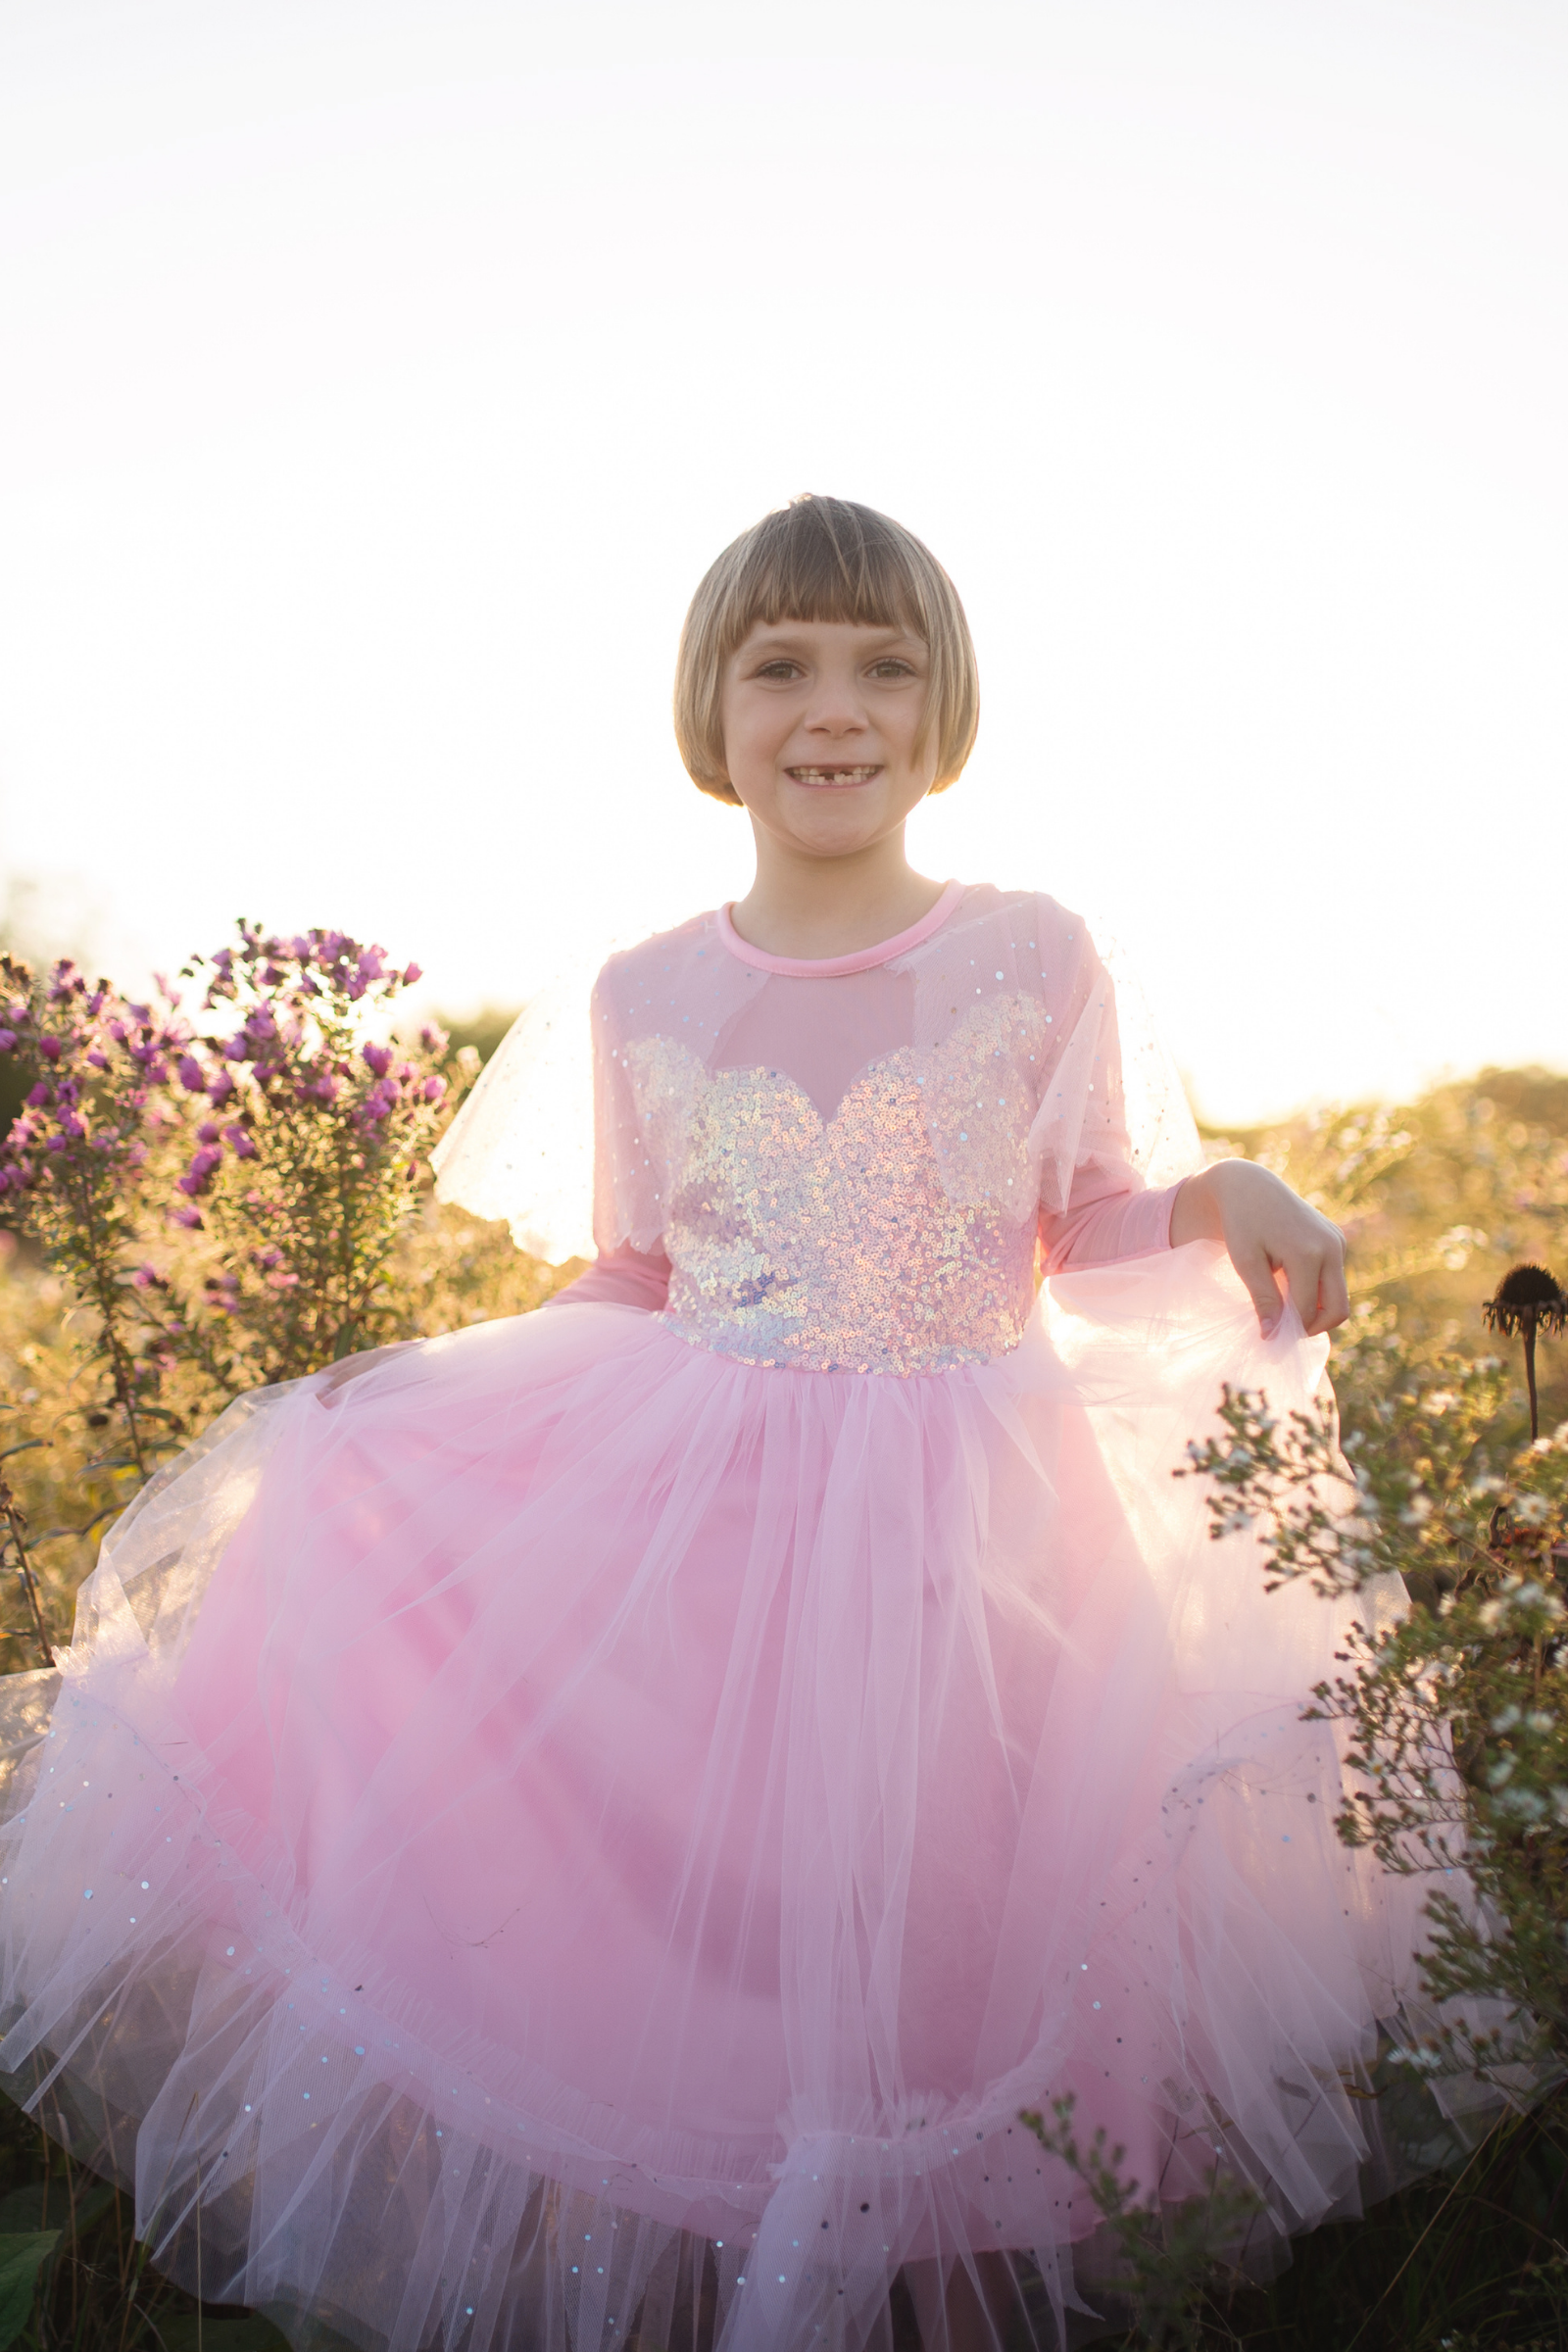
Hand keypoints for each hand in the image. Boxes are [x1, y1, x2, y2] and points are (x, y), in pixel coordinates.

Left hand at [1170, 1159, 1348, 1337]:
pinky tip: (1288, 1284)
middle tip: (1284, 1330)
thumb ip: (1263, 1299)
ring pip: (1339, 1296)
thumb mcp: (1246, 1262)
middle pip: (1338, 1309)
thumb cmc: (1242, 1223)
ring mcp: (1338, 1242)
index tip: (1268, 1336)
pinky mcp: (1337, 1240)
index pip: (1307, 1310)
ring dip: (1315, 1309)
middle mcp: (1331, 1247)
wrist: (1251, 1186)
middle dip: (1313, 1327)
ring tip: (1282, 1305)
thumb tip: (1271, 1336)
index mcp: (1308, 1253)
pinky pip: (1334, 1279)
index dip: (1288, 1329)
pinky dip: (1317, 1291)